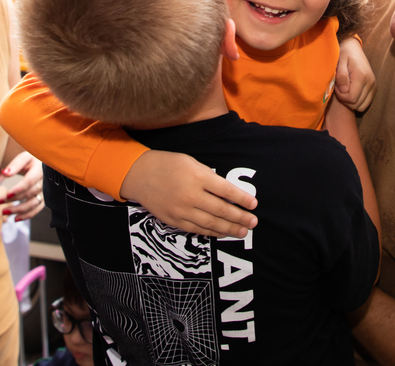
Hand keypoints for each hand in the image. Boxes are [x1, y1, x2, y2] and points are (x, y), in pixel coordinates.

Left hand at [0, 150, 44, 221]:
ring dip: (19, 210)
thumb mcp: (22, 158)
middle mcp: (44, 180)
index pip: (29, 181)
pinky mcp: (43, 197)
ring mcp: (45, 190)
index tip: (7, 195)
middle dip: (13, 199)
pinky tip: (16, 219)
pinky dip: (28, 215)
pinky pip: (37, 208)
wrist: (44, 162)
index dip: (18, 189)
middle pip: (29, 193)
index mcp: (39, 168)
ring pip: (34, 203)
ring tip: (4, 212)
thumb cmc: (30, 160)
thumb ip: (12, 166)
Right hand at [120, 150, 257, 237]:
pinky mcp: (174, 220)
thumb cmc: (168, 164)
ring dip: (229, 229)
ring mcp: (182, 210)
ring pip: (211, 223)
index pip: (226, 190)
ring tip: (243, 231)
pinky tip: (222, 233)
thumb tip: (228, 193)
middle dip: (240, 217)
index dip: (242, 199)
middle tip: (253, 222)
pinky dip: (211, 232)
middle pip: (221, 210)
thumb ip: (209, 177)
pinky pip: (197, 229)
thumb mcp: (191, 162)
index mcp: (198, 177)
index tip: (254, 204)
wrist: (140, 175)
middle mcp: (191, 195)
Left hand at [335, 36, 375, 111]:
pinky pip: (366, 103)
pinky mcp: (374, 87)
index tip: (337, 87)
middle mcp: (371, 83)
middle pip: (357, 104)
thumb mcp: (339, 62)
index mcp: (362, 76)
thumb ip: (341, 76)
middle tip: (340, 88)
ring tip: (345, 90)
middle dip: (345, 100)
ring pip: (362, 106)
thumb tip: (344, 90)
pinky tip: (351, 91)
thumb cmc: (344, 54)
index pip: (351, 99)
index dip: (341, 96)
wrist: (353, 48)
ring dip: (351, 102)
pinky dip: (357, 101)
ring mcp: (374, 86)